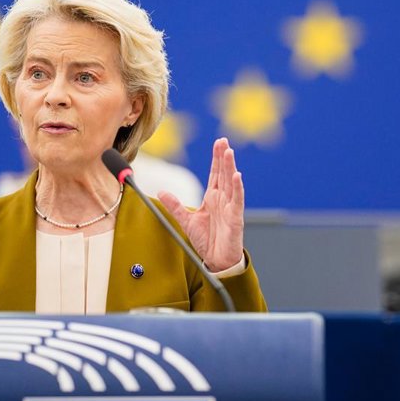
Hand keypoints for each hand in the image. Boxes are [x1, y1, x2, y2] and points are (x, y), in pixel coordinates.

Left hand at [157, 137, 243, 271]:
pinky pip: (237, 200)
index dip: (216, 158)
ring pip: (231, 183)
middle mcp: (223, 199)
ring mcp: (230, 207)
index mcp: (213, 198)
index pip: (215, 174)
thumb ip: (175, 206)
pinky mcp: (235, 217)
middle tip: (223, 140)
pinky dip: (237, 188)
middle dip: (223, 157)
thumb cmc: (207, 240)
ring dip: (230, 167)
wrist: (217, 260)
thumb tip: (161, 192)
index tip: (218, 143)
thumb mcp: (187, 221)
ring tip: (229, 152)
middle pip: (224, 173)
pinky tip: (237, 175)